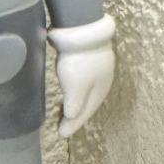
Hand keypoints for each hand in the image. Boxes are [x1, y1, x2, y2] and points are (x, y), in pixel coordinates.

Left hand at [49, 15, 115, 137]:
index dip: (73, 124)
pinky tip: (69, 93)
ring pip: (85, 93)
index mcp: (101, 89)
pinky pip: (81, 83)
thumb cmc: (79, 60)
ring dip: (76, 105)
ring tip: (66, 115)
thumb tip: (72, 118)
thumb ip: (74, 105)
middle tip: (63, 129)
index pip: (86, 112)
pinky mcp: (87, 60)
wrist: (82, 28)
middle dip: (76, 117)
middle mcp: (102, 80)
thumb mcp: (76, 87)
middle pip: (88, 104)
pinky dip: (74, 93)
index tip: (61, 135)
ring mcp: (96, 69)